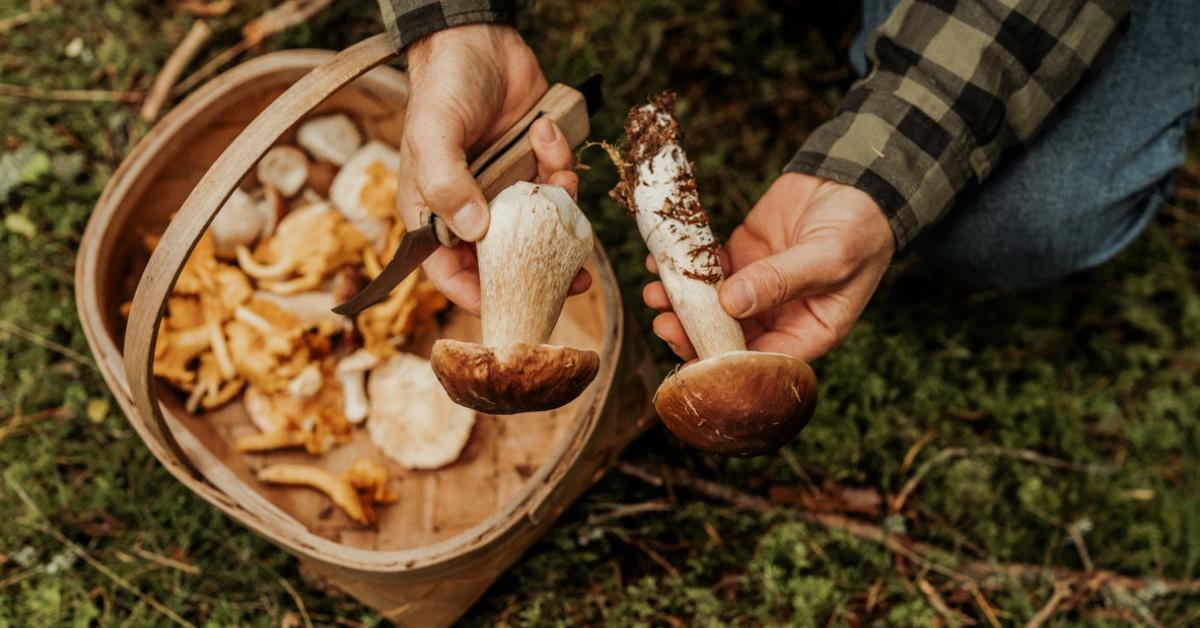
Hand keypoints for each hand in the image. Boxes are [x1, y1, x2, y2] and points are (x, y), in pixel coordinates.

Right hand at [396, 24, 587, 311]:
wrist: (478, 39)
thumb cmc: (442, 87)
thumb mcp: (433, 133)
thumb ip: (446, 183)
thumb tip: (474, 230)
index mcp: (435, 212)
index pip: (449, 271)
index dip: (477, 295)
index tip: (511, 305)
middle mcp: (472, 208)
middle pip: (505, 260)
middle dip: (540, 269)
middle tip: (575, 280)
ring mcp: (506, 190)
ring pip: (541, 225)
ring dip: (559, 209)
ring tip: (561, 182)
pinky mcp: (535, 167)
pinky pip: (558, 184)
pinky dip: (561, 163)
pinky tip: (547, 132)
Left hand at [644, 173, 894, 361]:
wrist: (854, 179)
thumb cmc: (859, 227)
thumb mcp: (829, 257)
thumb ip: (782, 281)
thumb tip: (732, 304)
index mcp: (808, 332)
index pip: (762, 363)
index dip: (725, 366)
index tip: (692, 360)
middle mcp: (778, 317)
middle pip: (727, 339)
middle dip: (692, 334)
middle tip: (664, 323)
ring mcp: (755, 288)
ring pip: (709, 307)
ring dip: (680, 304)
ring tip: (655, 292)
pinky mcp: (740, 258)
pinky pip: (705, 271)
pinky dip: (683, 268)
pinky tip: (661, 262)